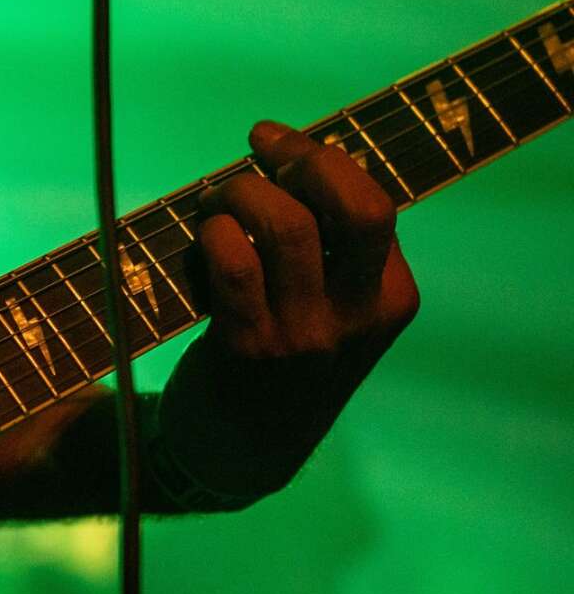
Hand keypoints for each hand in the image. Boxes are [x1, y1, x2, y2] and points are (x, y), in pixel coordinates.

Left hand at [161, 120, 420, 497]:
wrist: (240, 452)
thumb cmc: (282, 359)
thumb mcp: (333, 312)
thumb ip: (332, 252)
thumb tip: (291, 155)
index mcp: (391, 300)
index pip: (372, 205)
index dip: (322, 159)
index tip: (276, 141)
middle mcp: (358, 317)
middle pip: (355, 207)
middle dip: (302, 160)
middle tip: (256, 154)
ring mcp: (306, 336)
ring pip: (285, 225)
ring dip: (239, 193)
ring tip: (216, 201)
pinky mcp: (249, 349)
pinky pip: (233, 264)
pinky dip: (212, 234)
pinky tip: (202, 238)